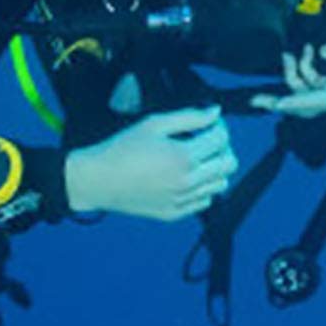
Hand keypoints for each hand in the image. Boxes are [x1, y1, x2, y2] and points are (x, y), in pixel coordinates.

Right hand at [63, 104, 236, 220]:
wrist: (95, 181)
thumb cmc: (120, 149)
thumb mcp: (152, 124)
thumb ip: (189, 117)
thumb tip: (215, 112)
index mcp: (183, 157)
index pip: (222, 139)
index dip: (219, 127)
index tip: (208, 124)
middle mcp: (187, 181)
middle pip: (229, 164)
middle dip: (222, 148)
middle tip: (205, 142)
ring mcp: (181, 200)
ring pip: (220, 184)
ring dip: (213, 169)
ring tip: (194, 161)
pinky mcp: (174, 213)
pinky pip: (204, 201)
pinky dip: (201, 189)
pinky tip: (183, 178)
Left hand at [250, 15, 325, 117]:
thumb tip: (322, 52)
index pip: (320, 100)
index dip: (295, 103)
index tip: (275, 103)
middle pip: (309, 105)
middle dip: (282, 102)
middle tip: (256, 98)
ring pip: (311, 92)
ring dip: (295, 76)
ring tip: (290, 53)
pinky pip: (318, 83)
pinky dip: (306, 71)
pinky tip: (306, 53)